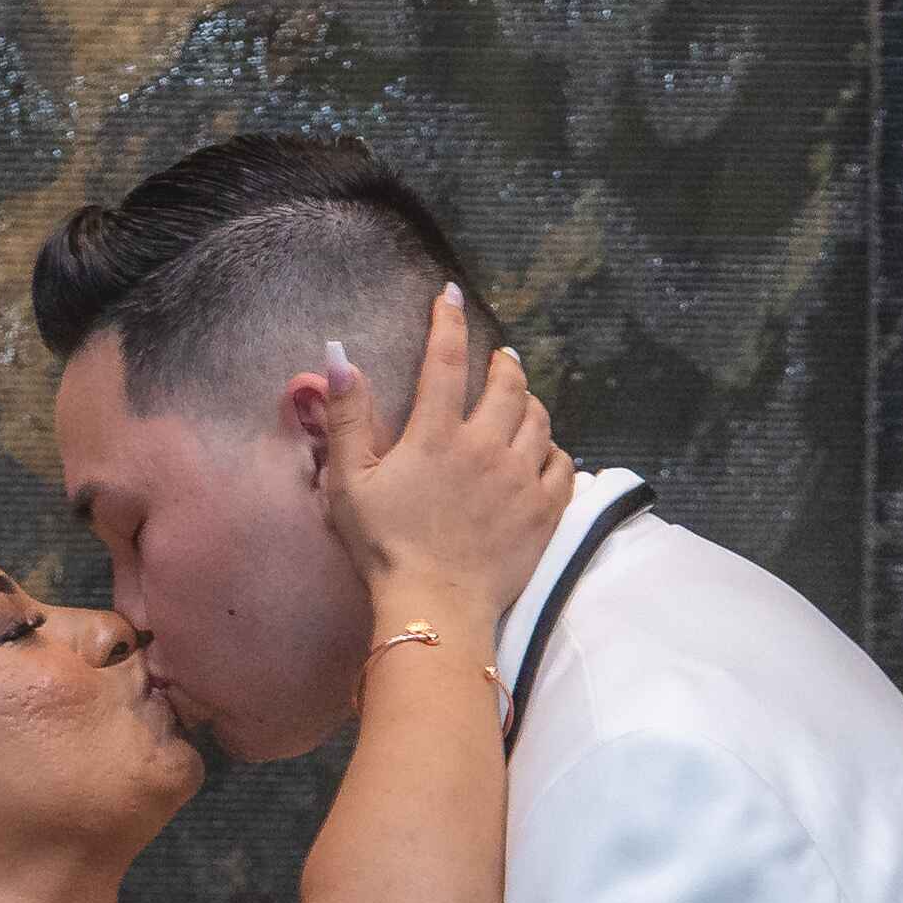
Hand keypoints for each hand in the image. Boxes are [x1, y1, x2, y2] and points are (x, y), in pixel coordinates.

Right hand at [321, 283, 571, 638]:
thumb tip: (339, 354)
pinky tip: (542, 450)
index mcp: (436, 435)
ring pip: (539, 418)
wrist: (437, 606)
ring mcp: (521, 478)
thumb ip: (348, 416)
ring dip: (529, 401)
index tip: (451, 296)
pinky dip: (554, 449)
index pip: (446, 358)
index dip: (448, 320)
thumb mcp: (350, 482)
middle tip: (500, 357)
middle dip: (504, 362)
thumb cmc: (385, 548)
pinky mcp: (545, 510)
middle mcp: (486, 446)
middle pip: (507, 384)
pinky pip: (563, 464)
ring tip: (520, 400)